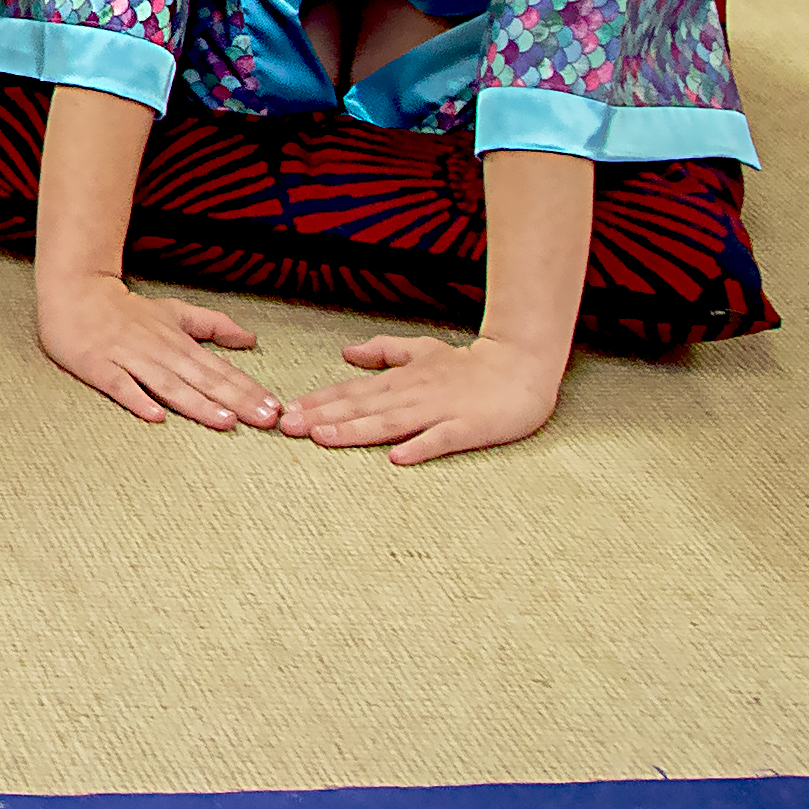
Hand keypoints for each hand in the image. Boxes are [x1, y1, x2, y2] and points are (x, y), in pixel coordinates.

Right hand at [33, 271, 279, 431]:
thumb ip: (212, 324)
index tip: (274, 407)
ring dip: (197, 403)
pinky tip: (155, 416)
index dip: (247, 388)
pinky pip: (119, 386)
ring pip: (167, 384)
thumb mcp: (173, 312)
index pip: (219, 368)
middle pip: (201, 379)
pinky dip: (137, 400)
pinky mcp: (98, 366)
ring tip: (225, 421)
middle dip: (235, 400)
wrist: (74, 291)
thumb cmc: (125, 309)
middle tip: (264, 420)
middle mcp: (158, 350)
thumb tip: (250, 338)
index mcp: (177, 341)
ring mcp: (128, 358)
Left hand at [282, 332, 564, 464]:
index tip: (287, 411)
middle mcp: (412, 394)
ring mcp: (440, 411)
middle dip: (322, 417)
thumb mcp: (422, 350)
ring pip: (390, 422)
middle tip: (287, 427)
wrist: (522, 367)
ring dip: (355, 431)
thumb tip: (347, 352)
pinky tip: (397, 458)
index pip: (352, 391)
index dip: (318, 401)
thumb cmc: (469, 364)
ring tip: (323, 439)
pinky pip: (441, 440)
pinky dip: (419, 448)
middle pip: (361, 407)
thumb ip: (383, 351)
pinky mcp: (468, 428)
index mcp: (400, 379)